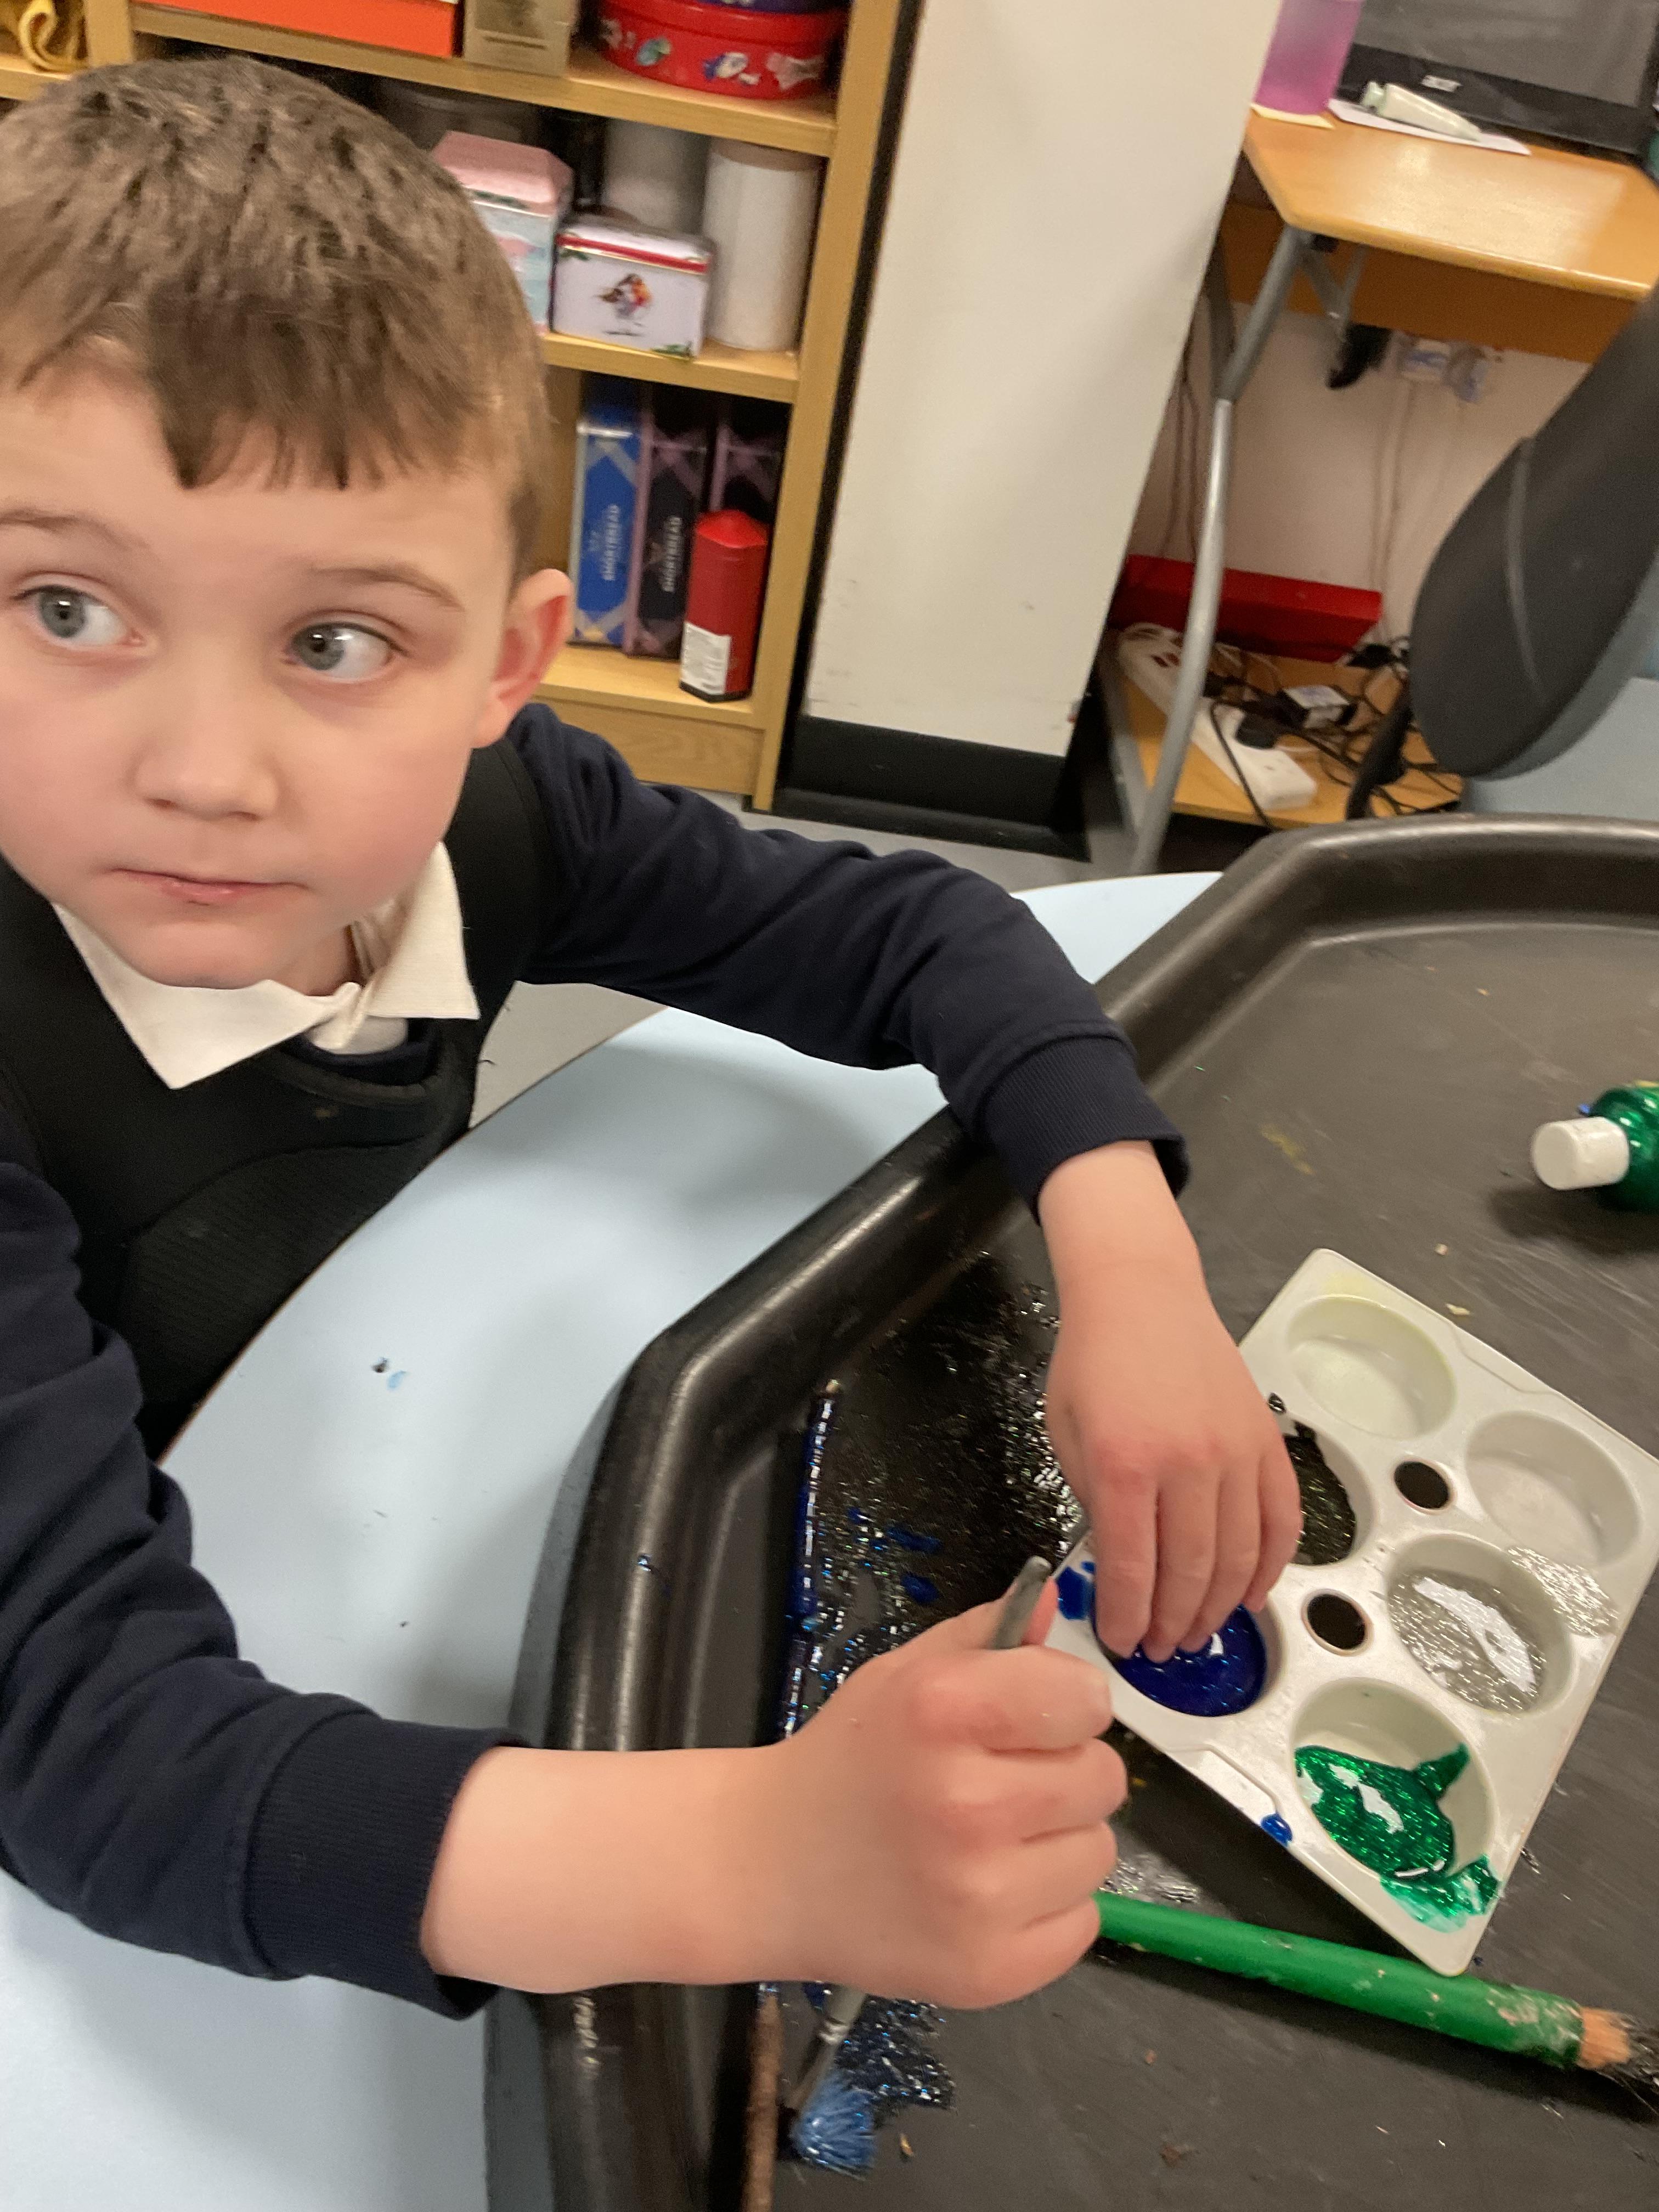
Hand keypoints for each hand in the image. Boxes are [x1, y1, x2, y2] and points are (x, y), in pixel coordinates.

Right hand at [772, 1582, 1122, 2008]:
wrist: (769, 1869)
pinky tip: (987, 1894)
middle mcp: (966, 1802)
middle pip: (1103, 1778)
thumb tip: (1056, 1603)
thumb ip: (987, 1636)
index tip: (1030, 1720)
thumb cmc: (847, 1761)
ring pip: (1098, 1852)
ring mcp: (979, 1896)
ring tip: (989, 1842)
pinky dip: (1047, 1908)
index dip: (1065, 1705)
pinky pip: (1082, 1923)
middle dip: (1062, 1773)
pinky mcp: (990, 1968)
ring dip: (1057, 1842)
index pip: (1086, 1698)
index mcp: (944, 1711)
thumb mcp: (903, 1676)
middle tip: (1000, 1784)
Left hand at [1040, 1144, 1301, 1662]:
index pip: (1132, 1567)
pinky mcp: (1267, 1441)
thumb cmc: (1093, 1359)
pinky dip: (1270, 1565)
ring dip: (1219, 1607)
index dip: (1127, 1616)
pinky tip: (1250, 1593)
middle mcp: (1189, 1462)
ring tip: (1196, 1632)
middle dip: (1172, 1623)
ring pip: (1240, 1557)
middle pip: (1191, 1571)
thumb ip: (1095, 1503)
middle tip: (1159, 1648)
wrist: (1141, 1292)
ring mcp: (1236, 1452)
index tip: (1121, 1642)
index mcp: (1126, 1462)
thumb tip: (1119, 1568)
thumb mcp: (1067, 1434)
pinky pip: (1281, 1520)